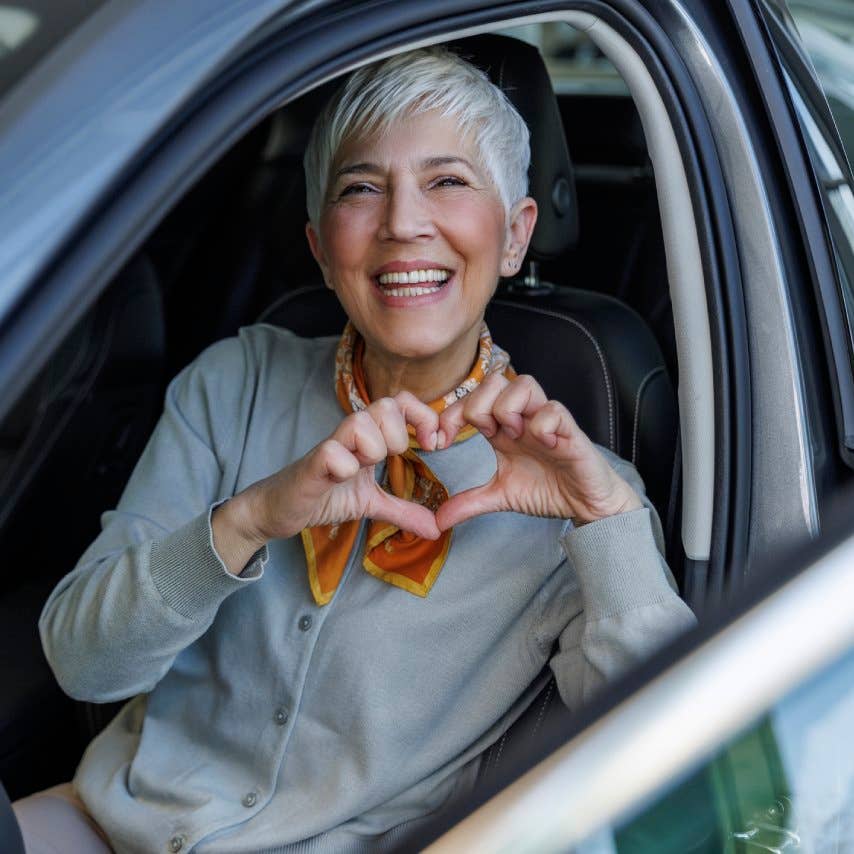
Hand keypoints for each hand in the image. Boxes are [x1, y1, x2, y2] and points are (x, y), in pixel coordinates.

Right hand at [241, 391, 440, 543]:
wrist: (279, 509)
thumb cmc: (324, 496)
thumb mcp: (371, 503)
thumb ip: (403, 511)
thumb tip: (436, 528)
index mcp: (368, 436)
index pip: (401, 401)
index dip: (423, 416)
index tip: (433, 445)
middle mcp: (350, 434)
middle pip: (386, 405)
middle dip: (399, 435)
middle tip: (392, 460)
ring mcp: (330, 446)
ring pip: (360, 422)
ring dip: (373, 449)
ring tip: (362, 469)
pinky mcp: (311, 465)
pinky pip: (332, 452)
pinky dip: (344, 467)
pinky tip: (340, 480)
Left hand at [434, 374, 642, 530]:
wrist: (586, 504)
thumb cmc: (547, 490)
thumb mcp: (500, 496)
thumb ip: (469, 503)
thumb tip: (438, 520)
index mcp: (502, 428)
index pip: (469, 399)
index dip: (449, 414)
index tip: (439, 443)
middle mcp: (522, 418)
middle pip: (494, 380)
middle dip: (479, 406)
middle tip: (486, 436)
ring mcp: (546, 421)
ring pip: (524, 383)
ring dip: (509, 409)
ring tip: (513, 437)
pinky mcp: (570, 431)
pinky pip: (554, 410)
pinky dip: (542, 426)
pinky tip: (544, 447)